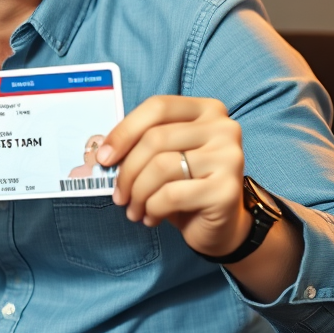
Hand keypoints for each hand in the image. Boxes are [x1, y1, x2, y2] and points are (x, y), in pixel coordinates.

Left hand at [96, 96, 250, 257]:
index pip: (158, 107)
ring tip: (134, 209)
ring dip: (138, 193)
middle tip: (118, 195)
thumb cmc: (186, 186)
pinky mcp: (227, 189)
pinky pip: (172, 194)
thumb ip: (142, 144)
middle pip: (156, 138)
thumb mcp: (164, 157)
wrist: (221, 225)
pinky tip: (152, 217)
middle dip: (128, 170)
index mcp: (207, 110)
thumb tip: (104, 152)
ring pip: (162, 167)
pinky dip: (153, 208)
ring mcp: (229, 157)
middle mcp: (224, 128)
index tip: (103, 157)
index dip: (124, 131)